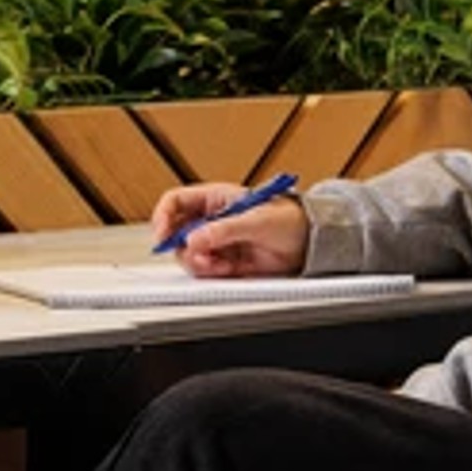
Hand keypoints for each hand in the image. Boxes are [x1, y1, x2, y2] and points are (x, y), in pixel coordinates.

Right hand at [145, 182, 309, 277]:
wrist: (309, 243)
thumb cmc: (289, 219)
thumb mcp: (256, 221)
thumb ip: (224, 230)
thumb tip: (194, 239)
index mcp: (215, 198)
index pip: (175, 202)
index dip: (163, 216)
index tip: (162, 234)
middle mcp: (211, 219)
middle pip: (175, 232)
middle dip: (179, 245)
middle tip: (193, 254)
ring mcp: (216, 241)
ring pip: (188, 253)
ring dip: (196, 261)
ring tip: (216, 263)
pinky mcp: (224, 261)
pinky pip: (204, 269)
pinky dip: (210, 272)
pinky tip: (225, 268)